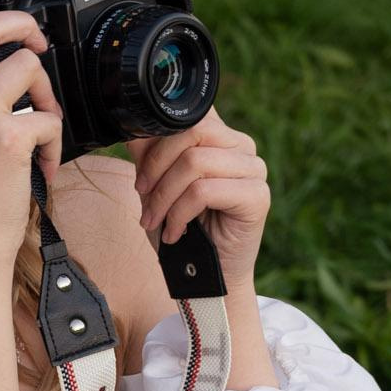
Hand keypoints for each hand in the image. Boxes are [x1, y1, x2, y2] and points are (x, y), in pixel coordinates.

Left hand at [128, 112, 269, 291]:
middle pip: (191, 131)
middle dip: (156, 168)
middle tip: (143, 199)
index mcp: (221, 136)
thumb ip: (148, 155)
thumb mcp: (156, 187)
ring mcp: (254, 169)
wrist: (203, 277)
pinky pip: (204, 191)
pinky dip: (180, 213)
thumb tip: (132, 127)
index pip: (188, 114)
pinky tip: (176, 232)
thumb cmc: (183, 230)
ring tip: (156, 221)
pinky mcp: (257, 196)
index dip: (155, 141)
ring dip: (164, 197)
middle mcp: (242, 146)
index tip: (140, 177)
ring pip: (194, 162)